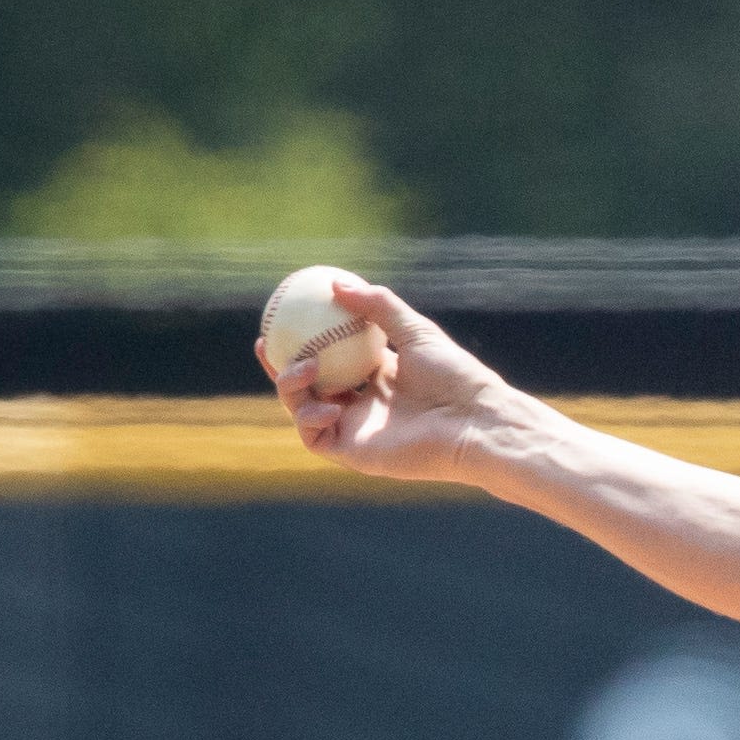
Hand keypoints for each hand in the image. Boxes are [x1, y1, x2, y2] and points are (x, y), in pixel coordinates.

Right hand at [253, 278, 518, 483]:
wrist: (474, 422)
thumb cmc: (455, 377)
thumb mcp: (415, 330)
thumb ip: (377, 306)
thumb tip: (335, 284)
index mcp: (377, 376)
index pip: (330, 357)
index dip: (302, 339)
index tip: (280, 317)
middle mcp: (363, 404)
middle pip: (308, 386)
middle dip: (279, 367)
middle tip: (265, 342)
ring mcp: (357, 430)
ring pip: (304, 411)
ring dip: (292, 389)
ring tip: (306, 367)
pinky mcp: (355, 455)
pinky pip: (316, 438)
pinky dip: (310, 420)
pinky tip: (327, 405)